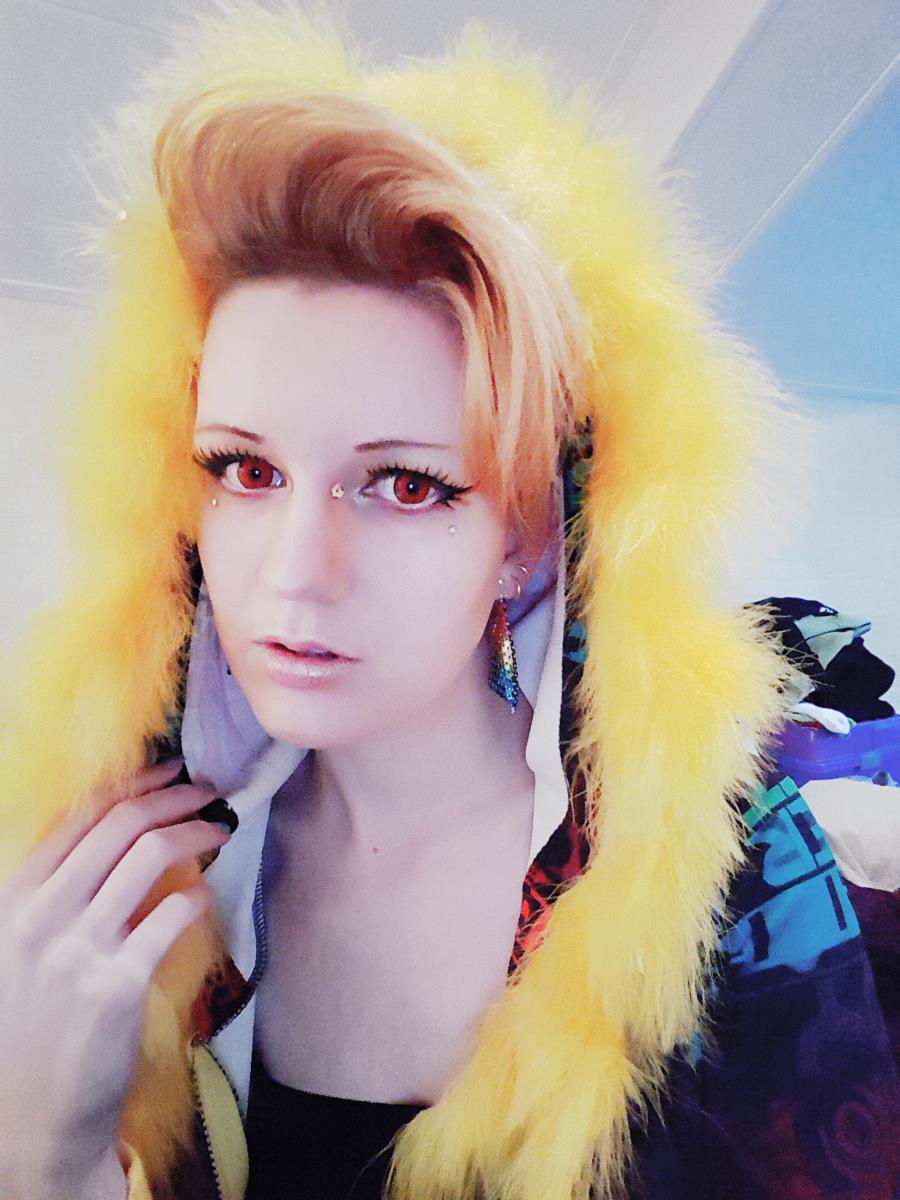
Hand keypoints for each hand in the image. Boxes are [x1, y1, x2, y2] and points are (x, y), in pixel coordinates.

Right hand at [0, 757, 230, 1196]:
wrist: (33, 1121)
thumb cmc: (30, 1032)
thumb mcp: (21, 951)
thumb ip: (56, 896)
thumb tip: (121, 837)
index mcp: (13, 900)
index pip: (78, 818)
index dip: (132, 784)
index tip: (170, 769)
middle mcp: (38, 915)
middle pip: (119, 825)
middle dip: (172, 795)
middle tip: (208, 789)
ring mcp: (76, 949)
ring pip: (149, 856)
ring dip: (195, 829)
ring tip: (221, 825)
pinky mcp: (116, 985)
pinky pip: (170, 915)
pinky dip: (196, 893)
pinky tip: (207, 890)